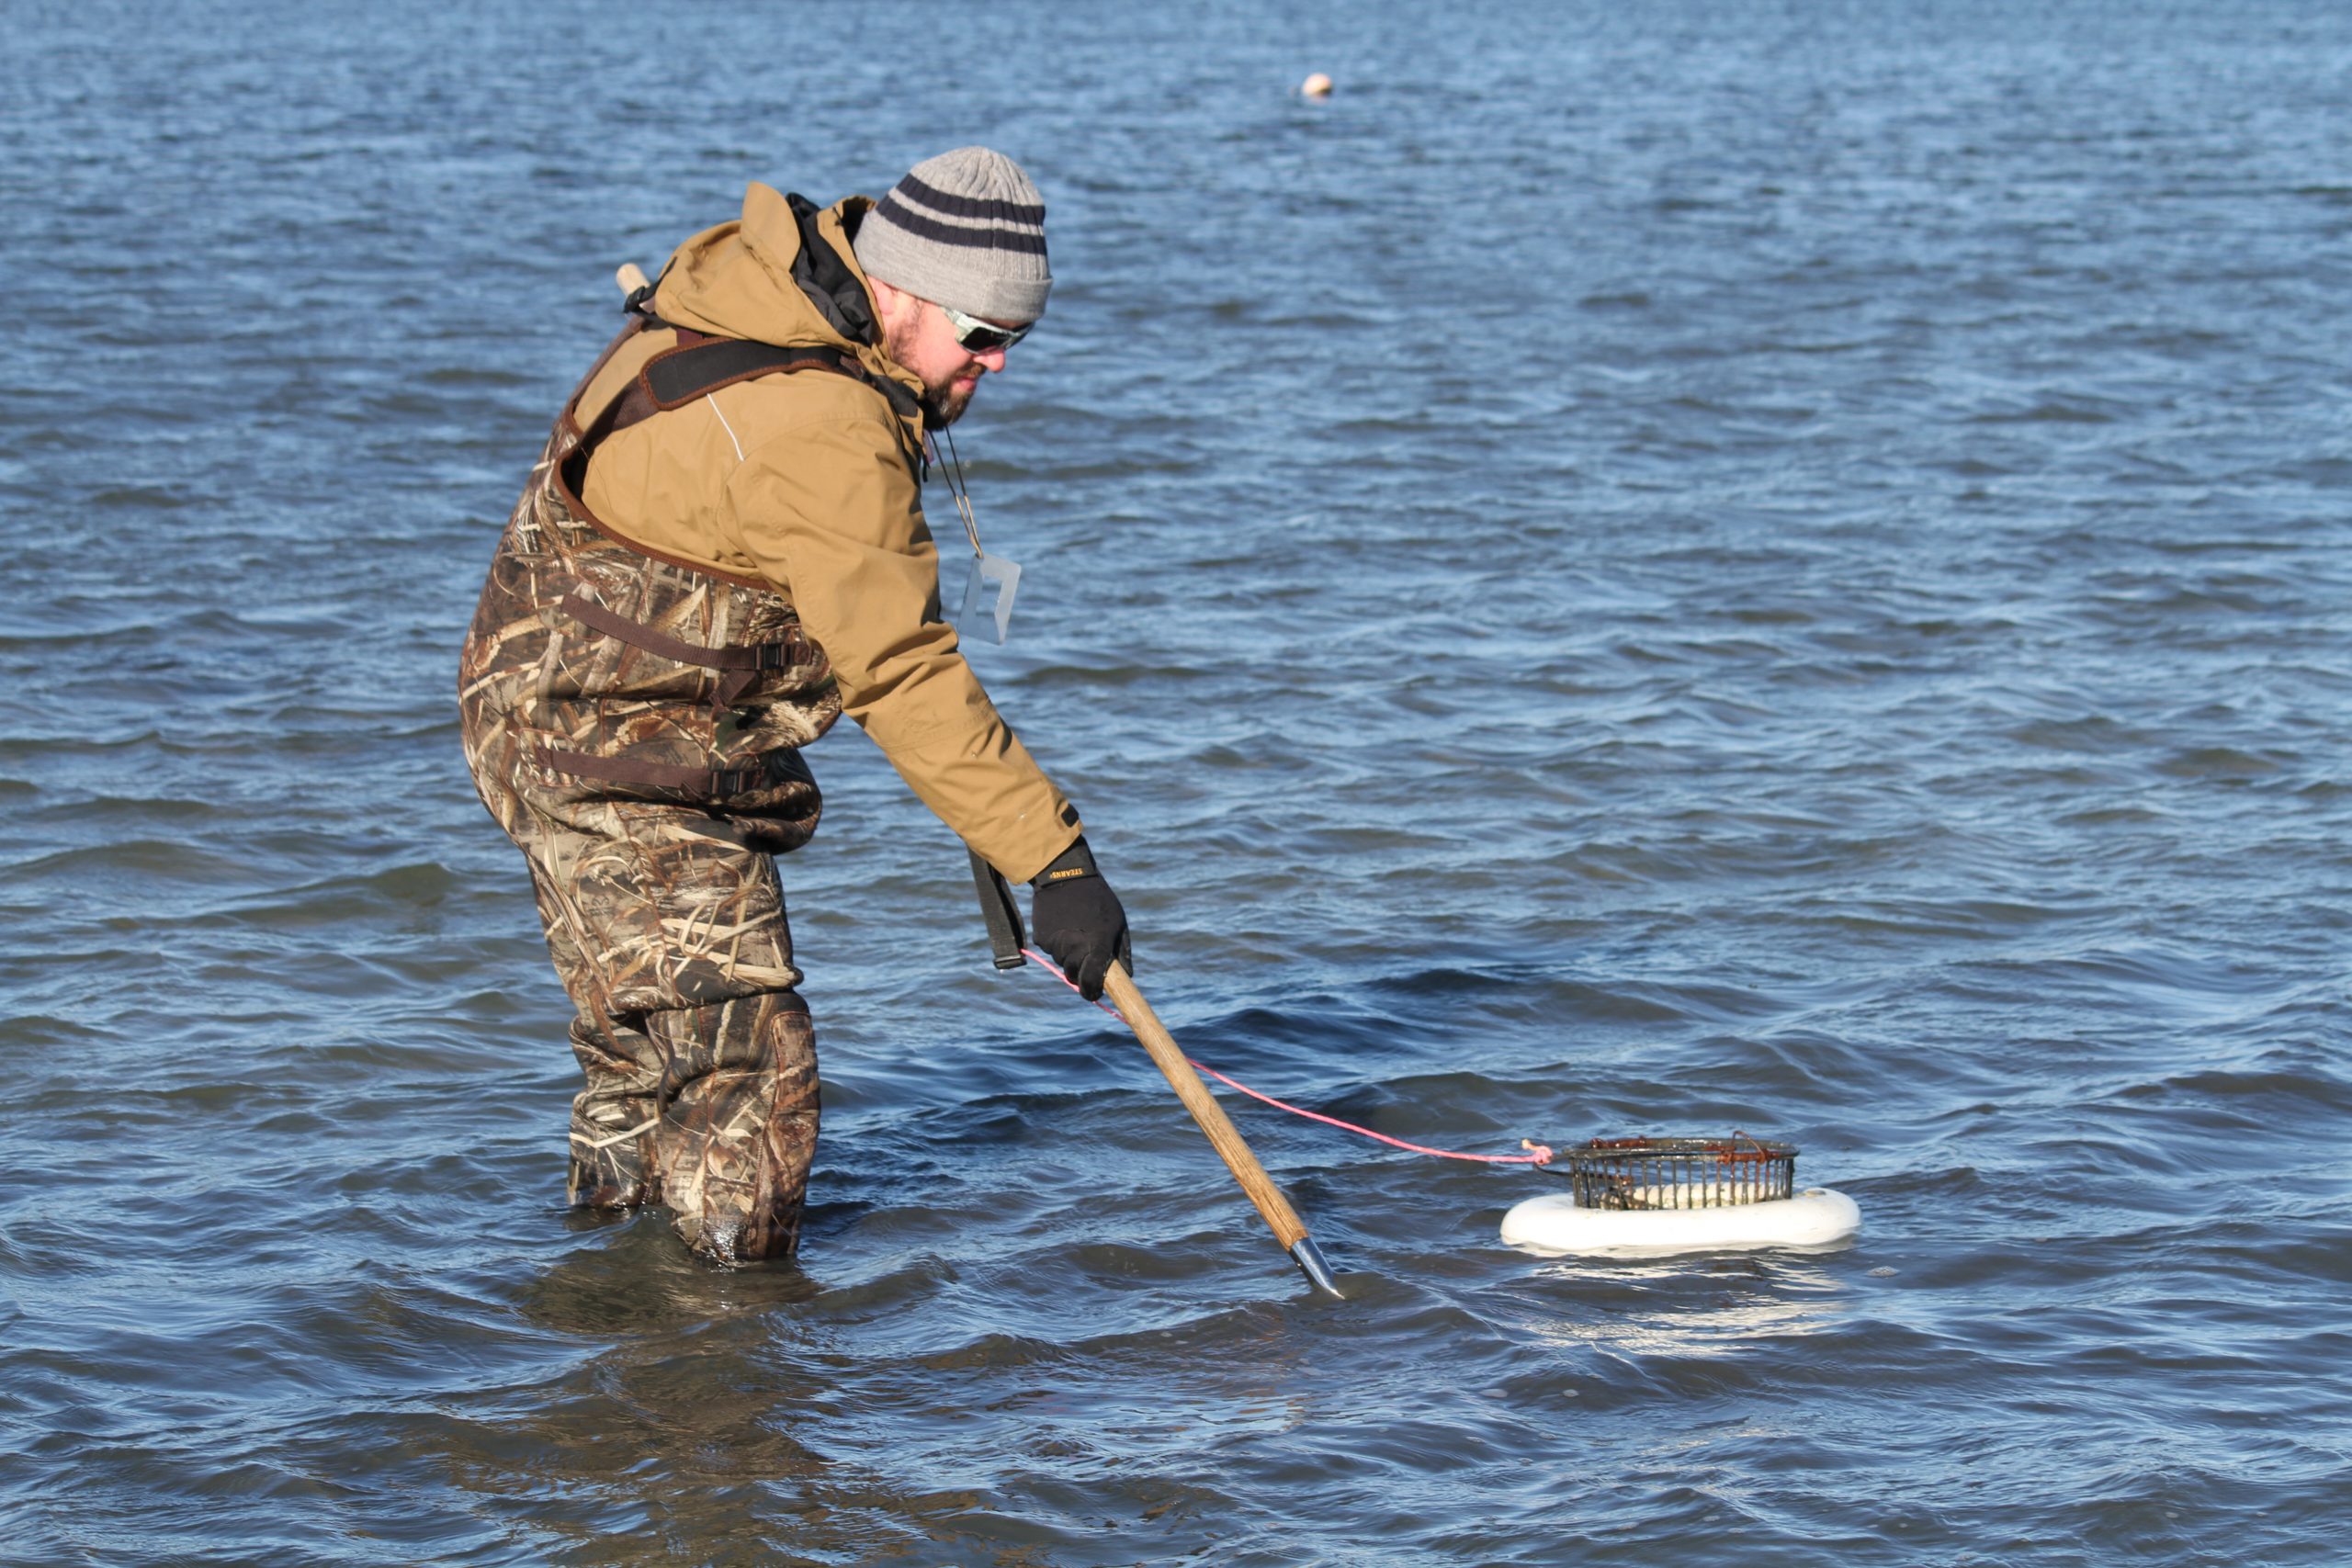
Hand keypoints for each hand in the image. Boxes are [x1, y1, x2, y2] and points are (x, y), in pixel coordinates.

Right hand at [1030, 837, 1130, 1000]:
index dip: (1092, 992)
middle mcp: (1074, 947)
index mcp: (1097, 944)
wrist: (1064, 874)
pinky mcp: (1041, 938)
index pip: (1092, 980)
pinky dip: (1057, 944)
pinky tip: (1063, 924)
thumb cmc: (1098, 899)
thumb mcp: (1118, 923)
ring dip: (1068, 956)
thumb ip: (1122, 953)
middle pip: (1074, 976)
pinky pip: (1051, 950)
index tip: (1094, 994)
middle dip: (1080, 974)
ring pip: (1061, 962)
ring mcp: (1056, 943)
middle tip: (1085, 960)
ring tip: (1075, 931)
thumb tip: (1128, 977)